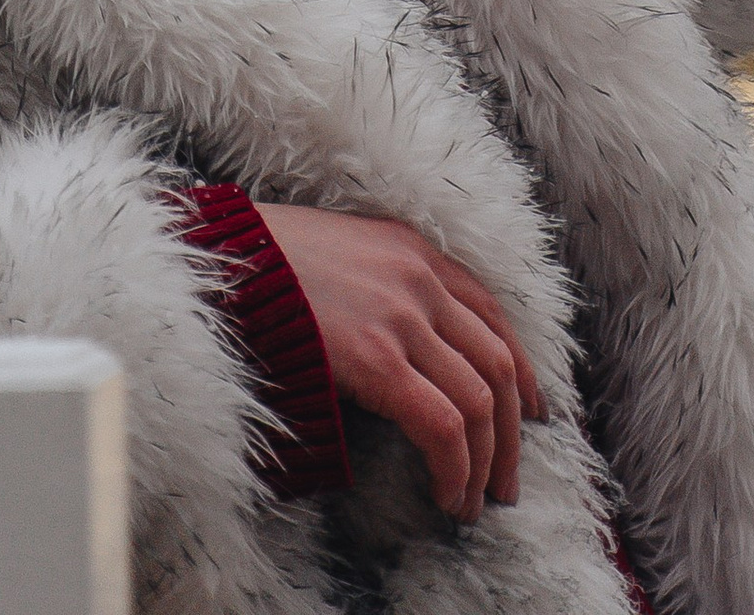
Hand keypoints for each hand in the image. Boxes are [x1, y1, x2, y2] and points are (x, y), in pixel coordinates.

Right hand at [255, 206, 541, 519]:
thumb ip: (384, 288)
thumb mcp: (342, 255)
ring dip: (487, 463)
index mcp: (412, 251)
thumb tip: (409, 352)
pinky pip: (442, 424)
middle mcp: (419, 277)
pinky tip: (448, 495)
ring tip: (475, 502)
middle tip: (505, 480)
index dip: (523, 371)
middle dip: (513, 431)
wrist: (219, 259)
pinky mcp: (377, 357)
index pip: (493, 315)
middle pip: (499, 362)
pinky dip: (456, 469)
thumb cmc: (265, 264)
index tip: (533, 411)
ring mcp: (402, 315)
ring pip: (481, 400)